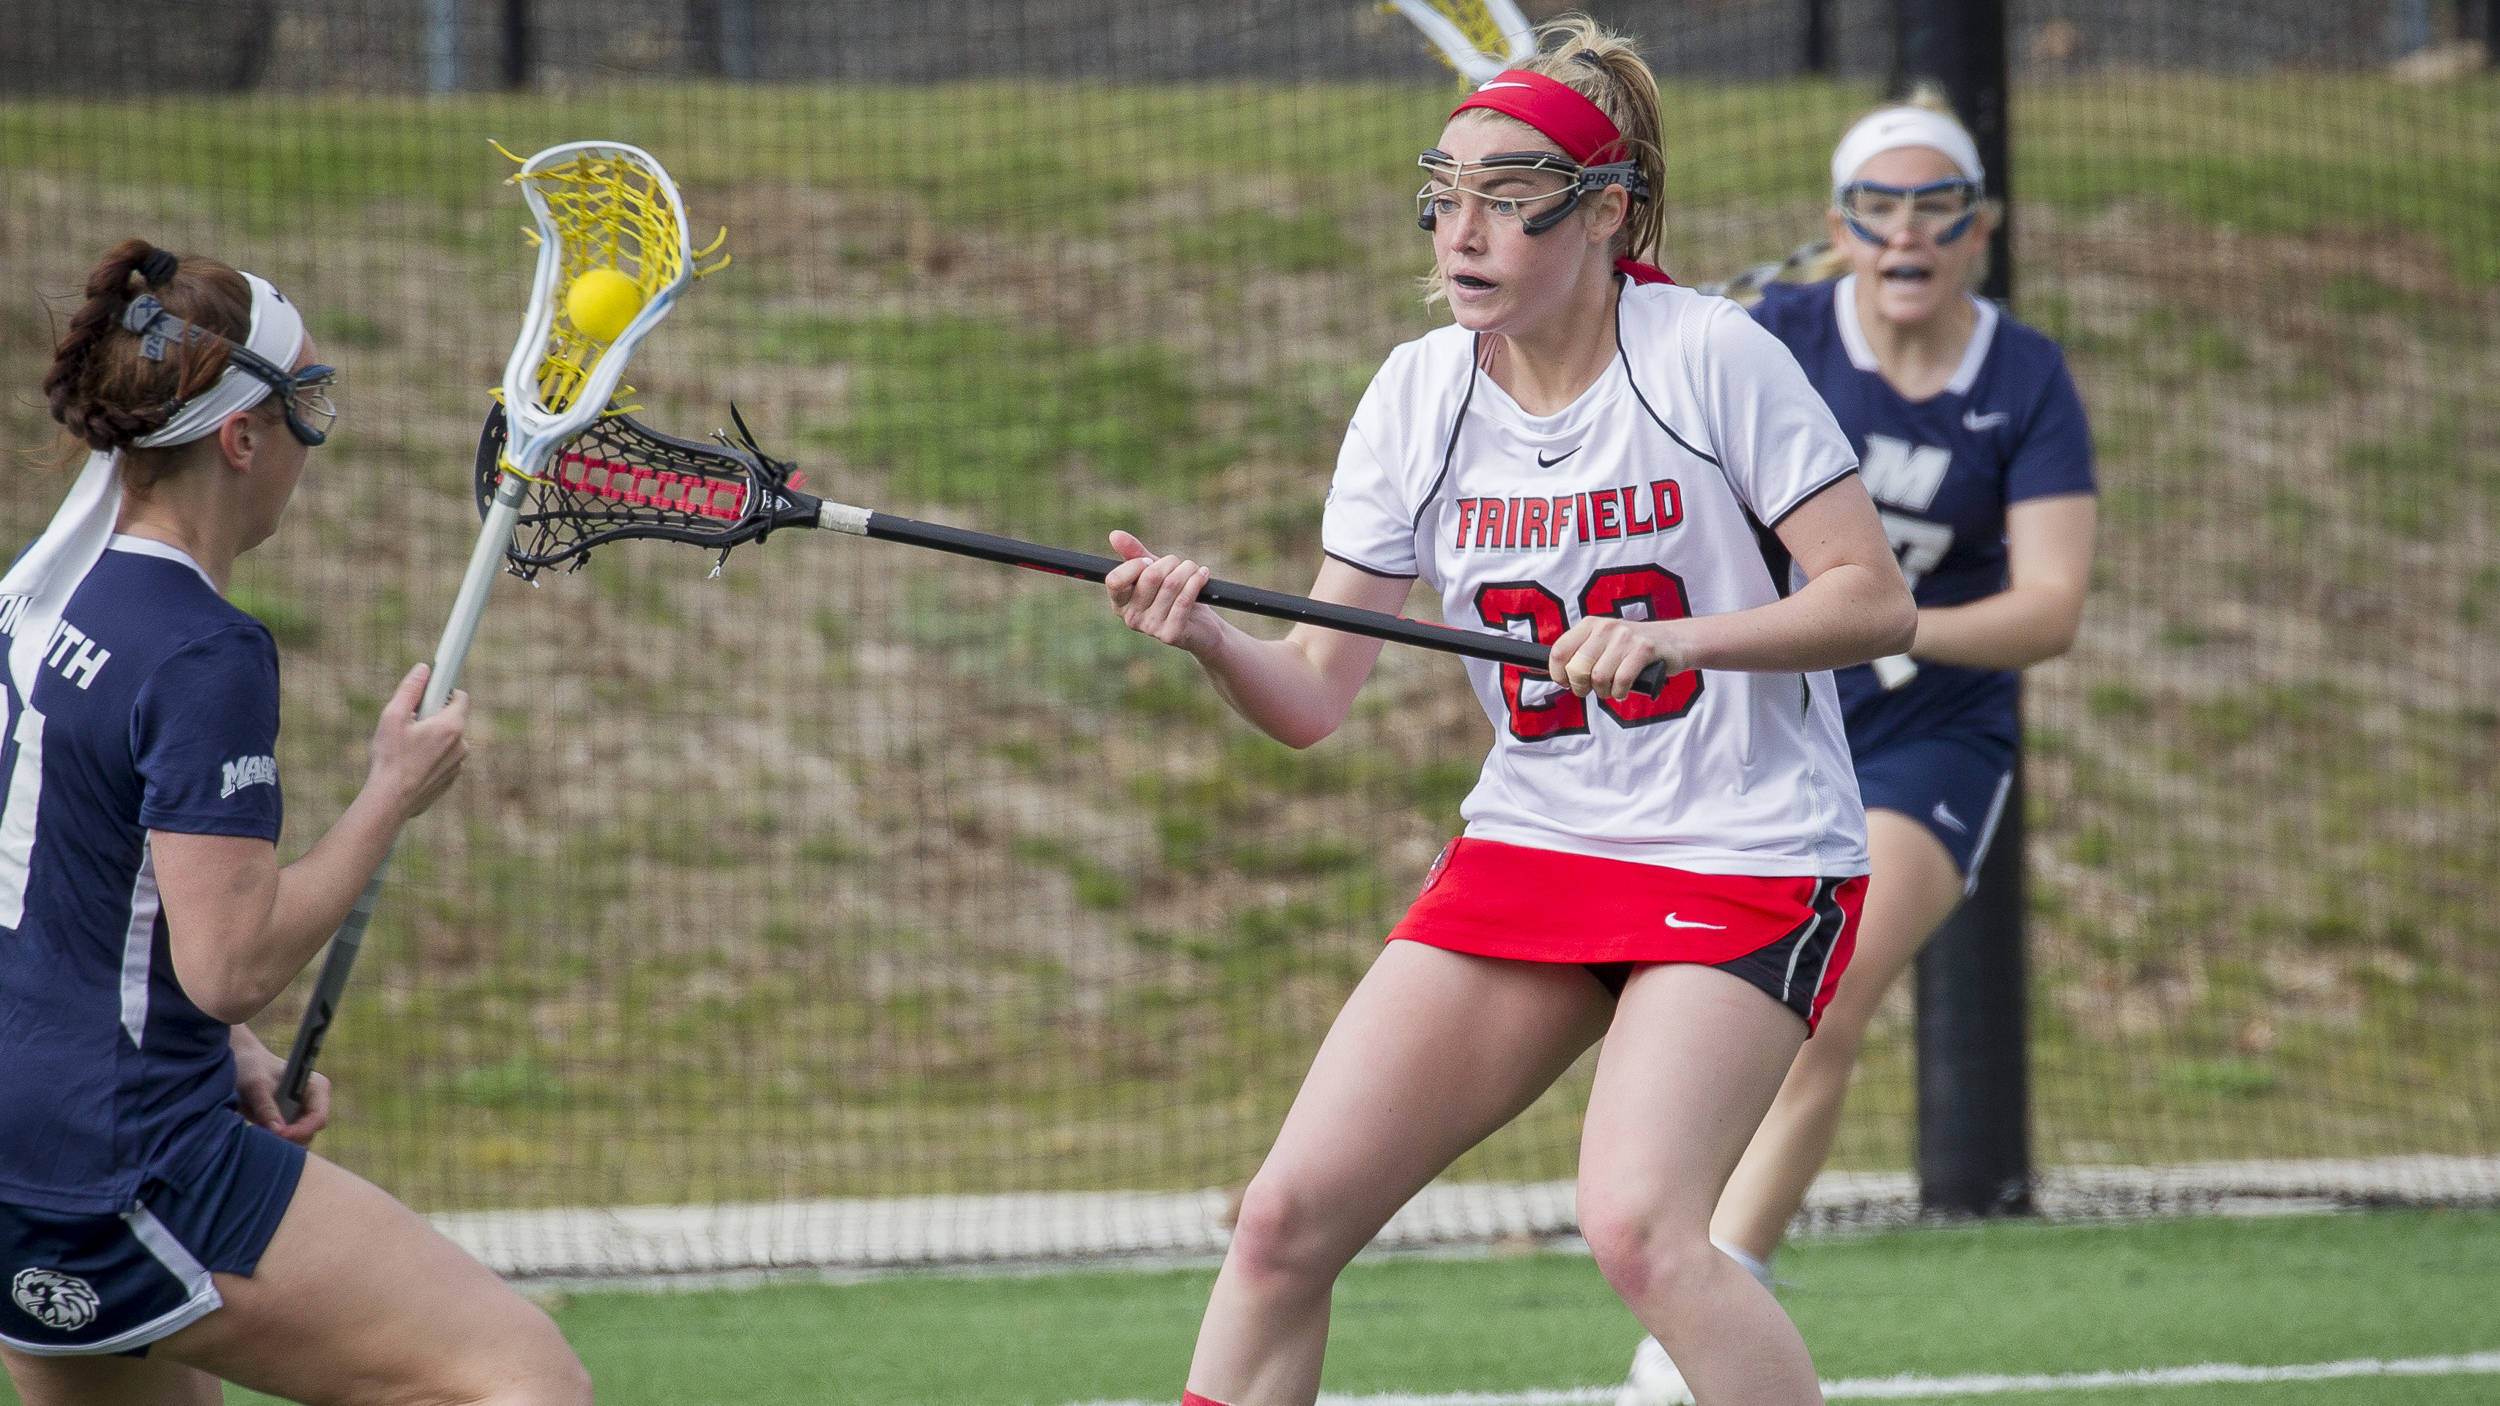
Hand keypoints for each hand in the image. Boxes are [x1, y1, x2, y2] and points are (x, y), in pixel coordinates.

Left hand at [230, 1025, 328, 1146]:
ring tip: (258, 1130)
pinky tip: (257, 1130)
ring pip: (299, 1140)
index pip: (318, 1117)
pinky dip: (275, 1141)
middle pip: (310, 1132)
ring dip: (281, 1141)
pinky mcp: (288, 1122)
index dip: (301, 1130)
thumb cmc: (251, 1068)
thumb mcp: (256, 1085)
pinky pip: (287, 1140)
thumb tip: (279, 1131)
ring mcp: (301, 1114)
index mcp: (317, 1088)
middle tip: (264, 1136)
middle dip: (290, 1138)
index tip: (278, 1134)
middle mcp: (313, 1103)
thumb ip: (266, 1107)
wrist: (240, 1064)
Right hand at [367, 663, 469, 822]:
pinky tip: (411, 764)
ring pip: (448, 741)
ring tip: (408, 747)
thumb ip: (410, 690)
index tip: (430, 694)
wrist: (390, 800)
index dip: (444, 692)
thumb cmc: (390, 758)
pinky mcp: (450, 779)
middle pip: (452, 719)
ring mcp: (458, 764)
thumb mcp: (393, 717)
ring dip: (432, 739)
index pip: (461, 697)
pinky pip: (444, 759)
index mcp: (451, 726)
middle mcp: (461, 745)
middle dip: (434, 717)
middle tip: (410, 724)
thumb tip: (424, 669)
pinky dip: (432, 757)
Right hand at [1104, 531, 1224, 656]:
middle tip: (1180, 564)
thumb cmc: (1173, 594)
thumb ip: (1133, 554)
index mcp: (1120, 603)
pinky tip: (1203, 575)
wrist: (1200, 626)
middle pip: (1149, 577)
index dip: (1135, 564)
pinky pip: (1184, 599)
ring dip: (1187, 569)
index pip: (1115, 580)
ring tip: (1194, 569)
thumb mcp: (1153, 571)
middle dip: (1170, 562)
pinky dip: (1196, 581)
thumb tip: (1114, 534)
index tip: (1149, 561)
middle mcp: (1131, 618)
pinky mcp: (1171, 634)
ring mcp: (1150, 628)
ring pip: (1171, 584)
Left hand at [1548, 617, 1693, 699]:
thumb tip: (1560, 676)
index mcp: (1590, 624)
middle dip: (1581, 687)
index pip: (1559, 651)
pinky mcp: (1644, 649)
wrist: (1674, 640)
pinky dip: (1620, 692)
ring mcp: (1625, 637)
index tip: (1566, 683)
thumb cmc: (1633, 648)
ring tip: (1611, 690)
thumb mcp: (1604, 643)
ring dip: (1603, 692)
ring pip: (1599, 677)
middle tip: (1590, 690)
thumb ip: (1582, 654)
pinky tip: (1623, 690)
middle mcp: (1605, 627)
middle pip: (1577, 668)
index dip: (1558, 674)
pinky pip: (1621, 680)